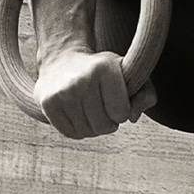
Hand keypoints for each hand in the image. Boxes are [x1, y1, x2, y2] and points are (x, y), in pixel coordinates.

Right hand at [33, 47, 156, 138]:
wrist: (62, 60)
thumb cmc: (102, 70)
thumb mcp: (128, 73)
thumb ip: (145, 93)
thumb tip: (134, 117)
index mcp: (105, 68)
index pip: (122, 112)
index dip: (122, 112)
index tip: (117, 101)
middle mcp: (83, 79)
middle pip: (105, 126)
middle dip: (109, 122)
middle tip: (103, 107)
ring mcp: (64, 92)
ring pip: (88, 132)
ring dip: (93, 127)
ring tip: (91, 110)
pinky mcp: (48, 103)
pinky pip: (70, 133)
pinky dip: (77, 129)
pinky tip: (77, 114)